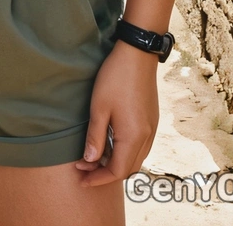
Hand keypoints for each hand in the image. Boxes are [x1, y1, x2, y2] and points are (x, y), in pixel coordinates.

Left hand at [74, 40, 159, 186]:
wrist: (137, 54)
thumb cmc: (115, 78)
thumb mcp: (99, 108)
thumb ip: (95, 137)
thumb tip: (90, 161)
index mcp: (133, 137)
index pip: (117, 171)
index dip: (98, 179)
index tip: (81, 179)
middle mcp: (146, 138)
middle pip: (128, 168)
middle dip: (105, 173)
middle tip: (83, 167)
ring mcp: (151, 129)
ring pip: (135, 158)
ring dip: (115, 162)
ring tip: (94, 155)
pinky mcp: (151, 120)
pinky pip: (139, 146)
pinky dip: (124, 151)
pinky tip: (109, 142)